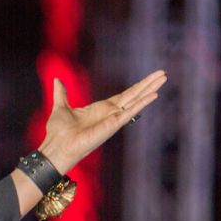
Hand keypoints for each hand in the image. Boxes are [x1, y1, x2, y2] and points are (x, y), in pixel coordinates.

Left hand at [38, 70, 166, 172]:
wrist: (57, 146)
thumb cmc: (58, 132)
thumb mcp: (60, 107)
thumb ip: (61, 93)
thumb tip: (56, 80)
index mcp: (100, 109)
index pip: (124, 95)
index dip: (137, 87)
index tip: (150, 78)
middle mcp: (110, 114)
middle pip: (134, 96)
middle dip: (148, 84)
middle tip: (163, 74)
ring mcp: (113, 119)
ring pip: (135, 101)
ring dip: (149, 90)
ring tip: (163, 79)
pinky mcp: (113, 125)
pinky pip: (130, 112)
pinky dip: (142, 103)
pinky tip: (154, 95)